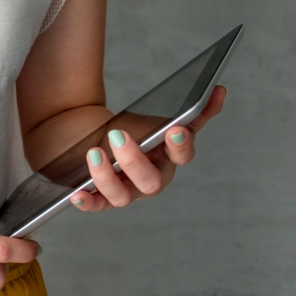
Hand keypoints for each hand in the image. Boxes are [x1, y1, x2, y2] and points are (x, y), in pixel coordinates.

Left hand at [69, 86, 226, 211]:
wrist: (91, 134)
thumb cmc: (130, 128)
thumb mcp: (157, 116)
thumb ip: (190, 108)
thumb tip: (219, 90)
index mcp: (168, 157)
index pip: (182, 156)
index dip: (181, 145)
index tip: (176, 130)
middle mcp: (151, 179)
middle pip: (151, 180)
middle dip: (135, 160)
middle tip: (118, 135)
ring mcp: (126, 191)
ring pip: (122, 196)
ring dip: (107, 177)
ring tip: (94, 153)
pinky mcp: (100, 197)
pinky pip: (96, 205)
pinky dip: (88, 202)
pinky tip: (77, 194)